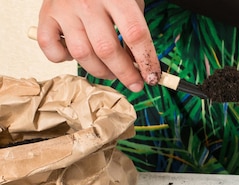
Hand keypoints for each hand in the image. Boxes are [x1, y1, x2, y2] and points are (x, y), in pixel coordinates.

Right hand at [37, 0, 159, 91]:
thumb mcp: (130, 2)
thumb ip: (135, 31)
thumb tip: (140, 66)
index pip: (135, 34)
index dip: (147, 60)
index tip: (152, 77)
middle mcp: (88, 2)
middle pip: (107, 49)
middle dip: (125, 73)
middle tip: (135, 83)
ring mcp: (64, 10)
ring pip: (81, 53)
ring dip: (100, 71)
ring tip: (110, 73)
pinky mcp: (46, 16)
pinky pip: (50, 48)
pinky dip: (62, 59)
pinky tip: (74, 56)